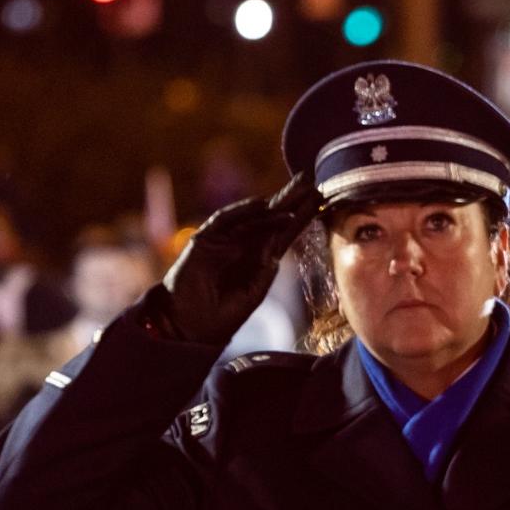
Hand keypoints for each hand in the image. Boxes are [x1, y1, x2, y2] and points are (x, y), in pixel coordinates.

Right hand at [159, 173, 322, 343]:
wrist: (190, 326)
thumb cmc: (222, 315)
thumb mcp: (252, 293)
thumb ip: (264, 271)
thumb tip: (275, 251)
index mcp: (258, 258)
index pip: (283, 234)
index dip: (301, 218)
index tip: (320, 201)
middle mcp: (244, 245)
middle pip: (271, 218)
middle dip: (290, 201)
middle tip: (311, 183)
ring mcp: (225, 240)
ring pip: (252, 216)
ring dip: (273, 202)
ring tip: (295, 189)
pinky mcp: (206, 240)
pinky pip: (224, 220)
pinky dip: (241, 211)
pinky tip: (261, 204)